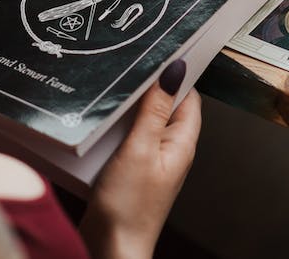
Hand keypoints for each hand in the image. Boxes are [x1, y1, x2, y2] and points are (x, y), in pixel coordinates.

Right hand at [80, 60, 201, 258]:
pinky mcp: (130, 169)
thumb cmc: (129, 208)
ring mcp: (150, 160)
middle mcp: (169, 149)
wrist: (112, 248)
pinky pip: (127, 137)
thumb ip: (154, 110)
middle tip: (130, 63)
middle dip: (148, 86)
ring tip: (112, 87)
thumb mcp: (140, 149)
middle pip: (164, 105)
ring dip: (129, 106)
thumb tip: (174, 71)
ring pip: (142, 120)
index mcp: (181, 142)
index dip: (176, 72)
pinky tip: (101, 119)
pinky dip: (116, 125)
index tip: (160, 49)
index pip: (188, 95)